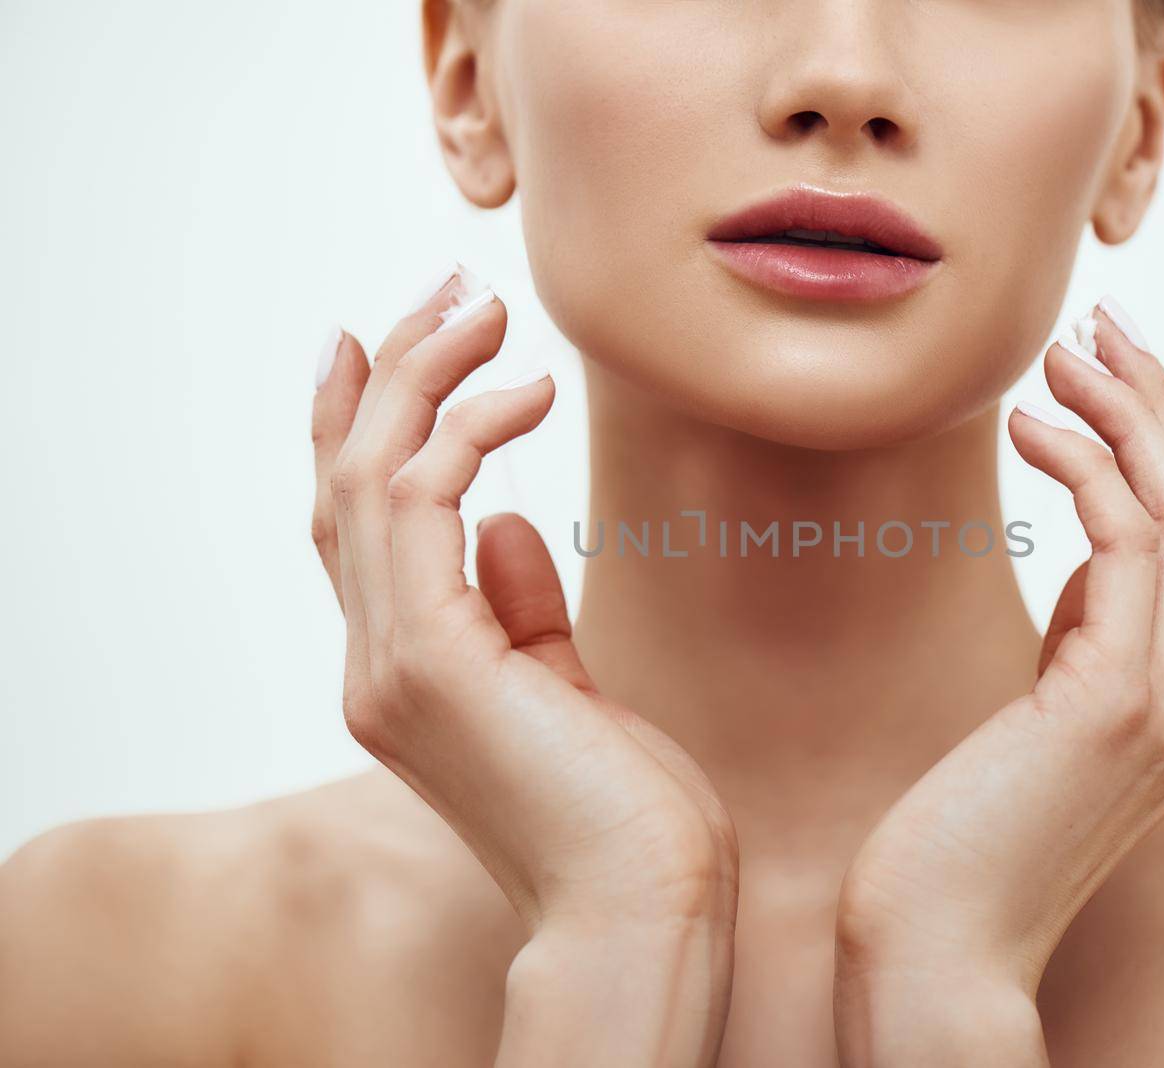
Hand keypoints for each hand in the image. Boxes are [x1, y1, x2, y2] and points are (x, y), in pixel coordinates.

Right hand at [310, 267, 737, 1064]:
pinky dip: (465, 433)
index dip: (354, 426)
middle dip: (390, 376)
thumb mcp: (567, 688)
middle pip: (346, 485)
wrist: (641, 904)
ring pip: (370, 479)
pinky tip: (529, 392)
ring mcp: (389, 666)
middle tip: (448, 291)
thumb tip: (510, 524)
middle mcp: (375, 666)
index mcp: (404, 674)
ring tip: (485, 311)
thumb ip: (523, 610)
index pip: (354, 527)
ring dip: (422, 379)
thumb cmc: (624, 811)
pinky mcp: (431, 661)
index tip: (375, 339)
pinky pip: (422, 504)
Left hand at [832, 302, 1163, 1064]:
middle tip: (1117, 325)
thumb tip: (1084, 589)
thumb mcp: (1034, 734)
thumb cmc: (957, 848)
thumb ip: (1082, 661)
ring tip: (1067, 351)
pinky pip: (1125, 546)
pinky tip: (1029, 424)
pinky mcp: (1115, 705)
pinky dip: (1087, 468)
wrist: (938, 950)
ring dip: (1130, 416)